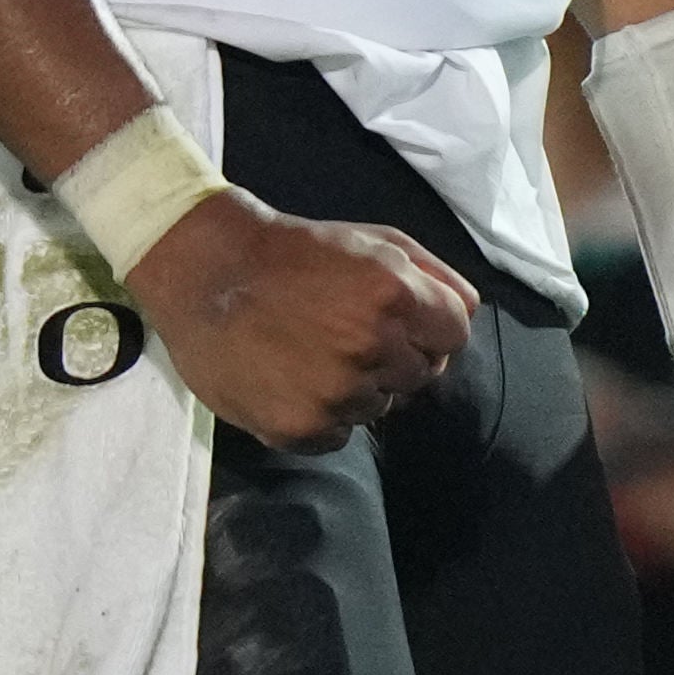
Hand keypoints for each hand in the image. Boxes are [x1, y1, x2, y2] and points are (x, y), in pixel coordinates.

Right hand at [136, 191, 473, 448]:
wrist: (203, 273)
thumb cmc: (293, 252)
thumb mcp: (372, 239)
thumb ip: (432, 274)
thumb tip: (469, 312)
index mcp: (395, 295)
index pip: (455, 335)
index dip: (429, 328)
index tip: (396, 321)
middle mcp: (372, 348)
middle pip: (421, 375)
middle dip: (394, 357)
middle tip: (344, 334)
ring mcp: (336, 393)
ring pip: (380, 407)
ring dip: (357, 388)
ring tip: (311, 354)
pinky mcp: (302, 428)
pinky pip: (339, 435)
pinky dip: (323, 416)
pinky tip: (293, 381)